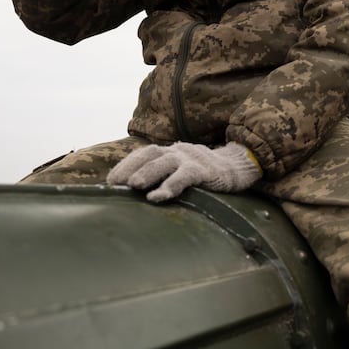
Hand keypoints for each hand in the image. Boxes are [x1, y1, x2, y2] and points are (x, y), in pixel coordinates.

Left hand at [107, 141, 261, 201]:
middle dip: (129, 168)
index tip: (110, 182)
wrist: (239, 167)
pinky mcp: (205, 170)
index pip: (143, 154)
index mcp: (170, 151)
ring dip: (146, 173)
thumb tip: (138, 196)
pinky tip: (158, 197)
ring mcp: (191, 158)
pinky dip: (170, 185)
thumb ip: (164, 176)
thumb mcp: (182, 171)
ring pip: (164, 162)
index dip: (125, 165)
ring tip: (132, 186)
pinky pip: (184, 176)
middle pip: (149, 154)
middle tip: (114, 184)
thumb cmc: (206, 175)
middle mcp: (178, 151)